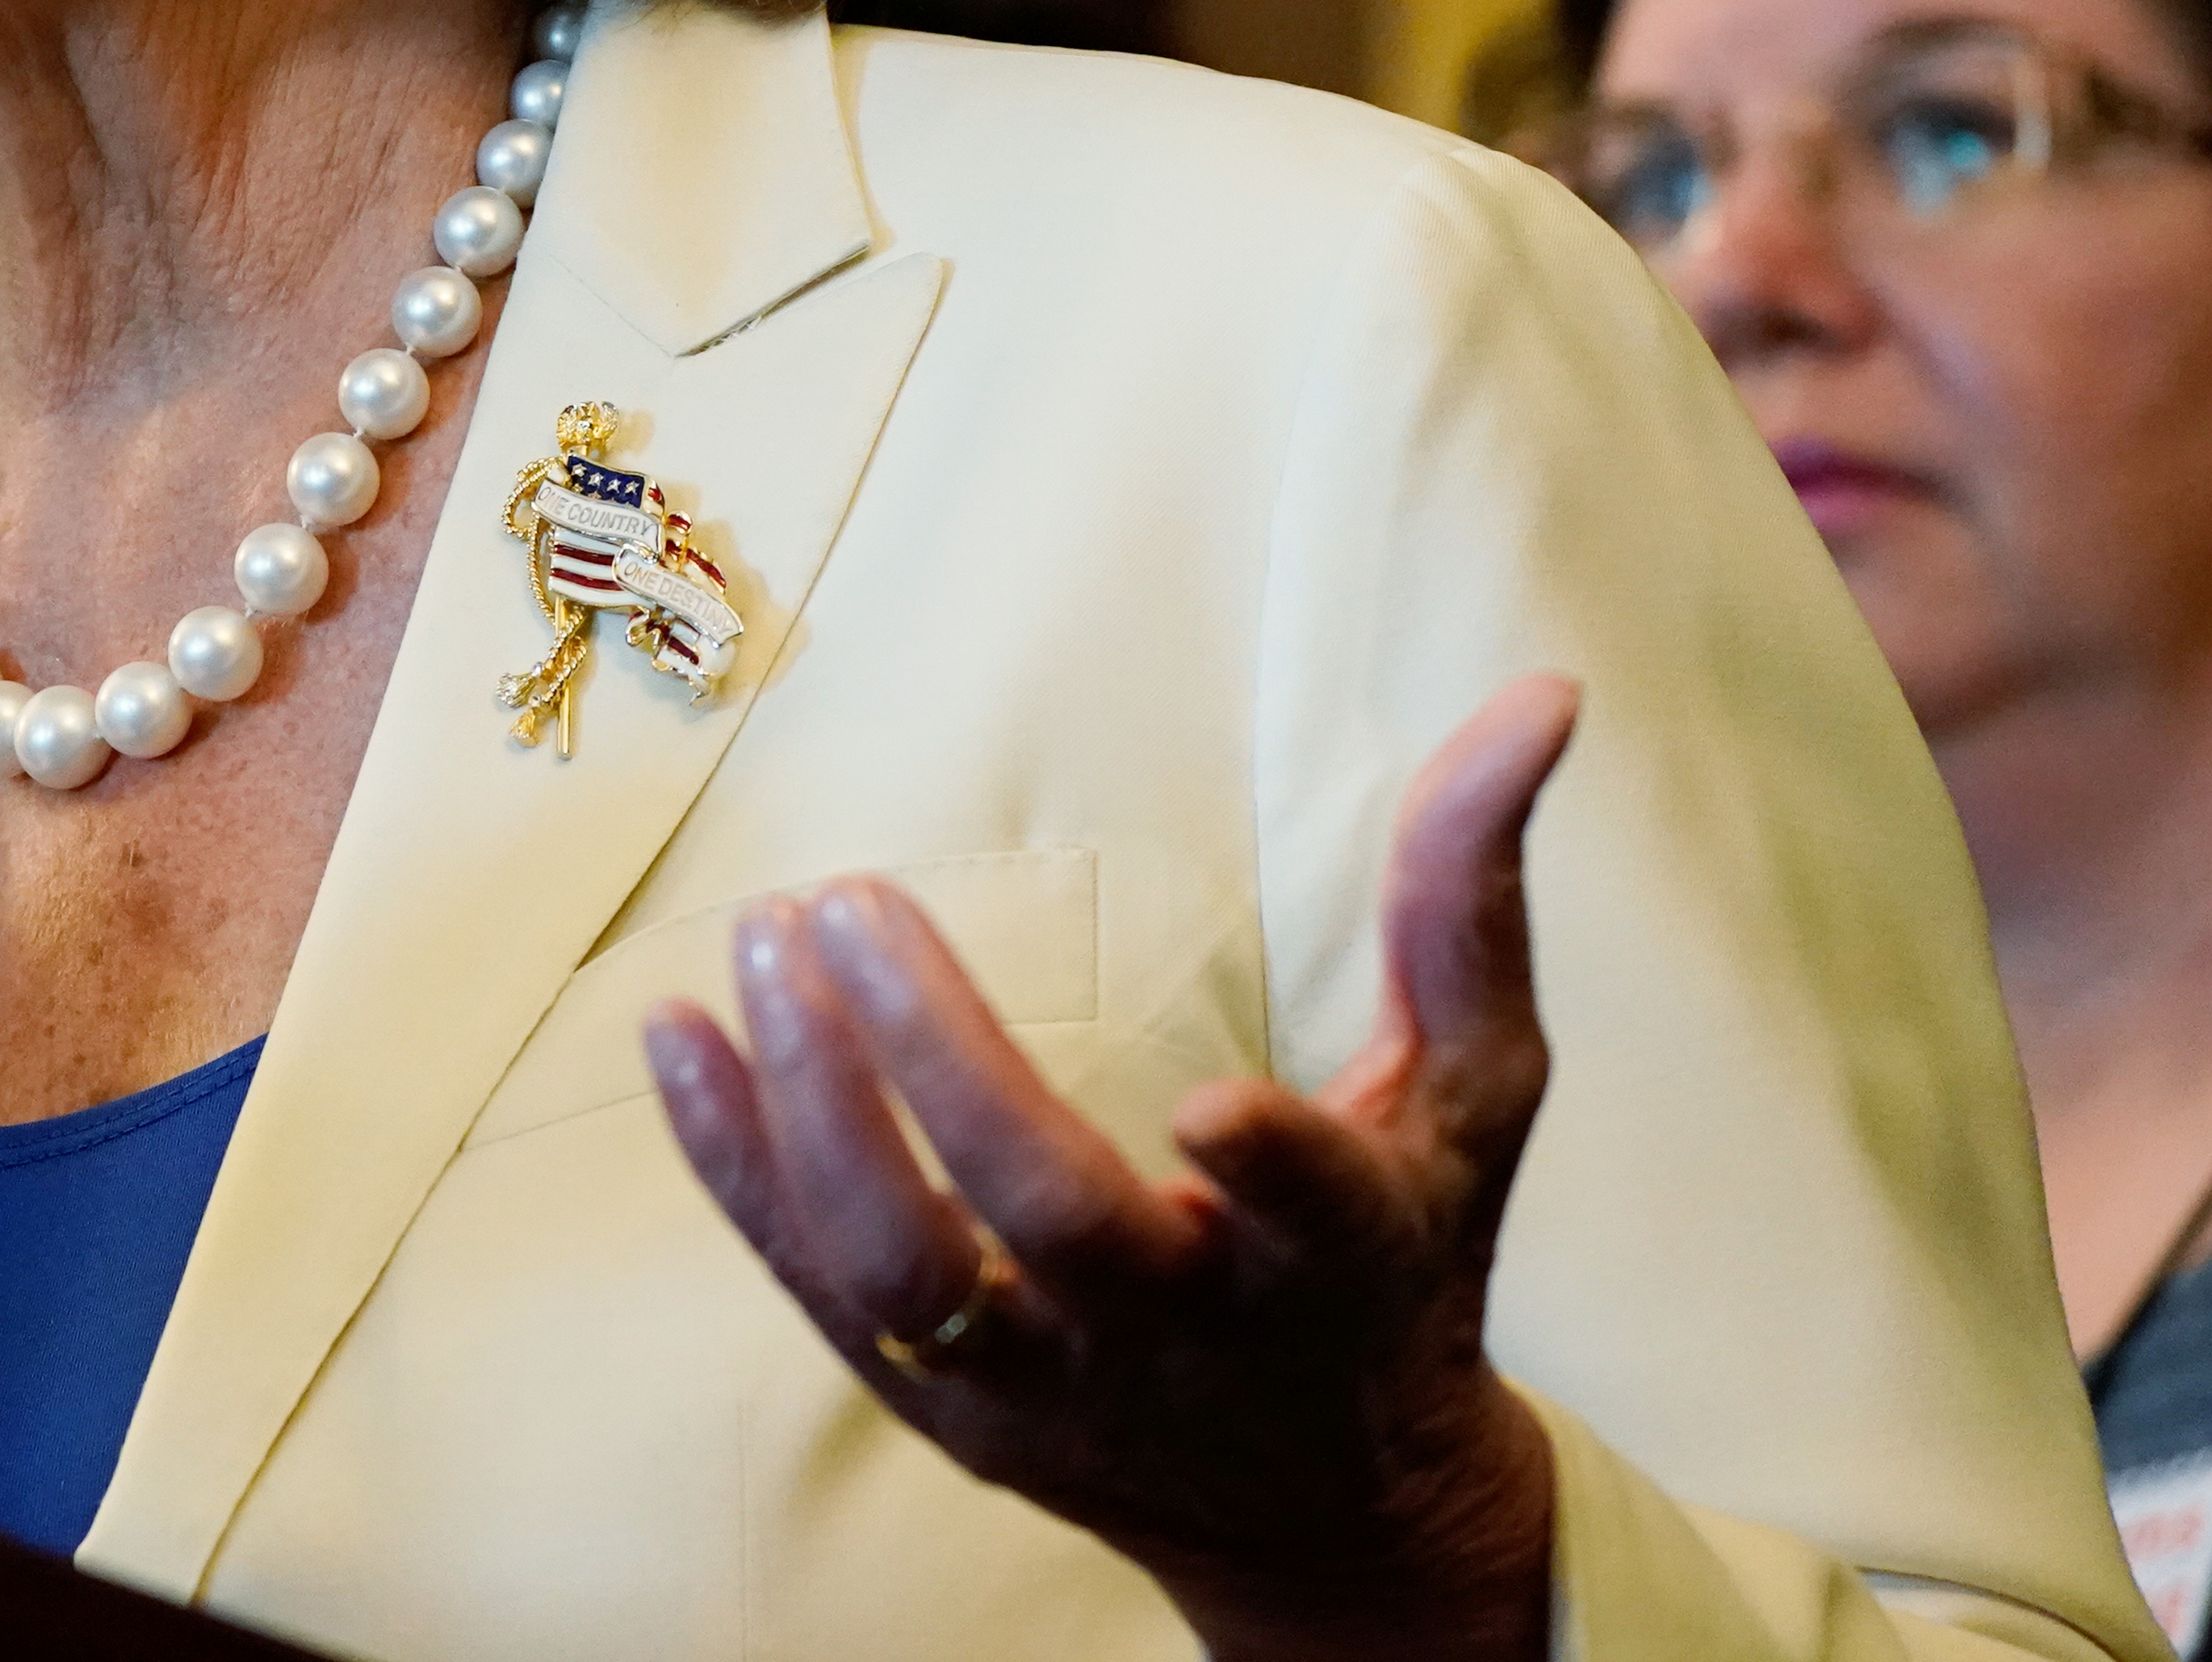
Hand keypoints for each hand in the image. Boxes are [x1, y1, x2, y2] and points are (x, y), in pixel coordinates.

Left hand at [643, 674, 1579, 1661]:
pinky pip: (815, 1289)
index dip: (1275, 1171)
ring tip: (762, 942)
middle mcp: (1190, 1343)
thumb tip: (1536, 694)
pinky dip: (733, 1168)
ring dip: (815, 1107)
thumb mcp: (1474, 1096)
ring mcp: (1053, 1393)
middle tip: (851, 901)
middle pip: (1053, 1223)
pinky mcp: (946, 1413)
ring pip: (906, 1272)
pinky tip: (675, 1033)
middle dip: (944, 1067)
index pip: (1320, 1223)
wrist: (1333, 1517)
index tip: (1213, 1103)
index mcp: (1347, 1268)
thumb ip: (1470, 899)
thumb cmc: (1409, 1260)